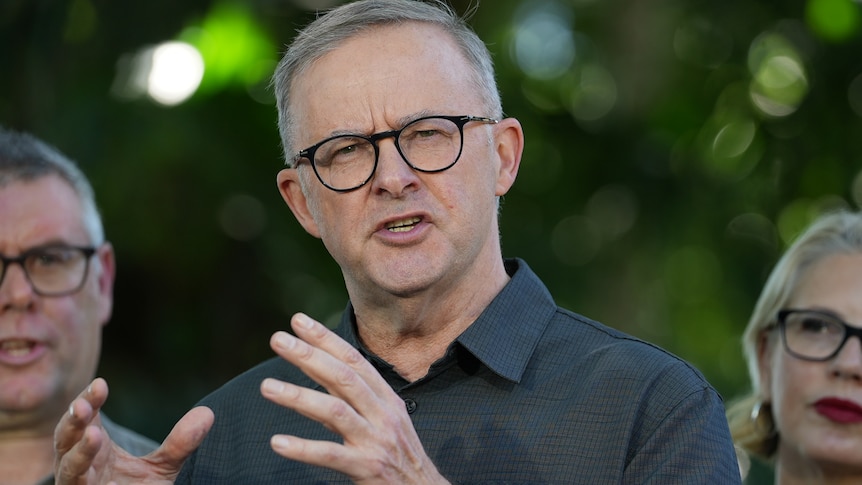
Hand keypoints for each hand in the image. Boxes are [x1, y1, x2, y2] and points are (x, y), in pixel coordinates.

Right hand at [54, 377, 213, 483]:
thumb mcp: (162, 467)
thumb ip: (180, 443)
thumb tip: (208, 413)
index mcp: (94, 449)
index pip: (85, 418)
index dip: (89, 400)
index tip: (101, 384)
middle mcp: (79, 468)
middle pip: (66, 442)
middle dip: (73, 423)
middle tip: (83, 406)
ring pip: (71, 471)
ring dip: (80, 454)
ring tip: (94, 436)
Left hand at [260, 313, 448, 483]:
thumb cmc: (398, 456)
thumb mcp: (384, 421)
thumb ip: (353, 400)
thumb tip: (316, 375)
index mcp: (386, 399)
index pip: (354, 360)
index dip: (326, 339)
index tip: (299, 321)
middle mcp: (383, 414)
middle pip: (343, 377)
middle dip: (309, 356)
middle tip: (278, 340)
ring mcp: (375, 440)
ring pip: (334, 411)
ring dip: (298, 396)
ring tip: (266, 386)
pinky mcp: (366, 468)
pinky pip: (331, 455)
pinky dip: (303, 448)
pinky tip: (278, 442)